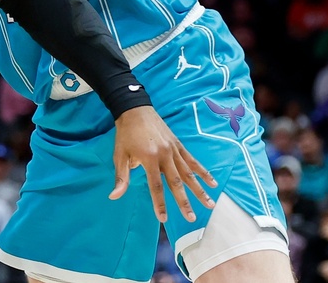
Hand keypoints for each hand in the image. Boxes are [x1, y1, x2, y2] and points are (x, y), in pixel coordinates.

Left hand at [109, 106, 216, 221]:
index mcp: (148, 158)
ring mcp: (173, 149)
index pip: (156, 186)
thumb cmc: (125, 134)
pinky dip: (203, 172)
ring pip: (188, 173)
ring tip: (210, 204)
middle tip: (191, 218)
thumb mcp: (119, 155)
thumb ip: (121, 177)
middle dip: (184, 202)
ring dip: (199, 190)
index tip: (163, 218)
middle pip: (176, 182)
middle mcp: (164, 155)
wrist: (135, 109)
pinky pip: (192, 160)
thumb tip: (114, 196)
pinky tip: (212, 182)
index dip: (160, 203)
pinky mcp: (178, 145)